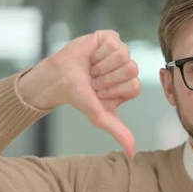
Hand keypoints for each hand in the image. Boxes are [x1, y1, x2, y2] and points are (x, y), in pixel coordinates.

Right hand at [21, 30, 140, 157]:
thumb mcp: (100, 117)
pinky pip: (113, 42)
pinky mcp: (110, 38)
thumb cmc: (79, 98)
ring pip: (123, 55)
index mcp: (129, 86)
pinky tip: (90, 56)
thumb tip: (132, 154)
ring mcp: (120, 51)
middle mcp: (128, 68)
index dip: (114, 90)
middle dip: (107, 77)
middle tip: (94, 80)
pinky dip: (98, 52)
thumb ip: (119, 132)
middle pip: (132, 69)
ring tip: (91, 69)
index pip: (135, 85)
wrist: (57, 79)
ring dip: (101, 65)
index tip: (99, 92)